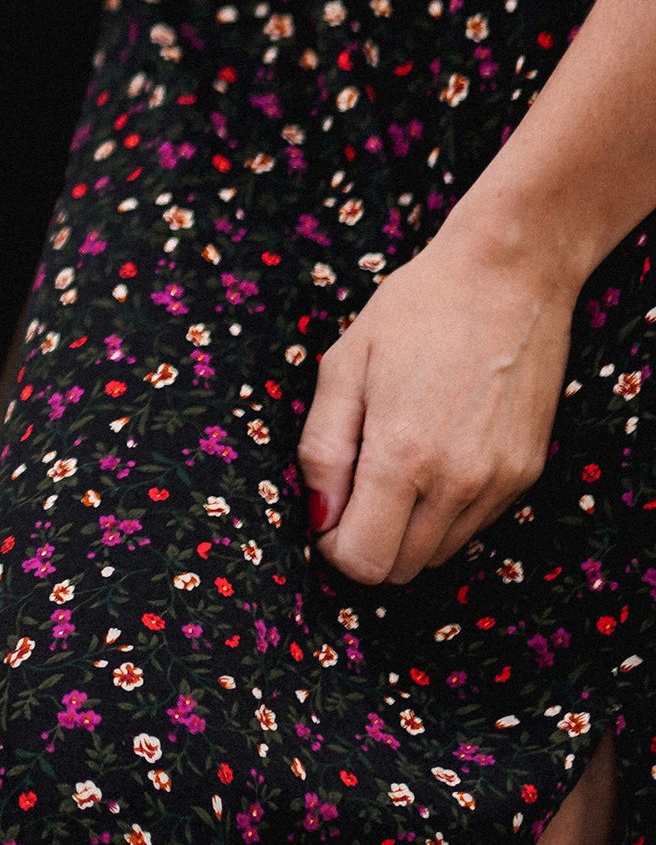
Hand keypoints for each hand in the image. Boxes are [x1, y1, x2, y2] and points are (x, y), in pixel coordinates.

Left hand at [299, 215, 578, 588]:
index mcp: (403, 456)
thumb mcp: (345, 366)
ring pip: (438, 555)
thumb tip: (318, 516)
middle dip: (366, 542)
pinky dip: (445, 512)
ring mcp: (500, 482)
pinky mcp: (527, 473)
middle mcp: (458, 482)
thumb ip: (322, 449)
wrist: (510, 275)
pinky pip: (474, 526)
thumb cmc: (416, 310)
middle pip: (399, 569)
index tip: (326, 510)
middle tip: (355, 488)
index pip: (361, 561)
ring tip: (397, 463)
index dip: (332, 545)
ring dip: (406, 531)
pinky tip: (436, 454)